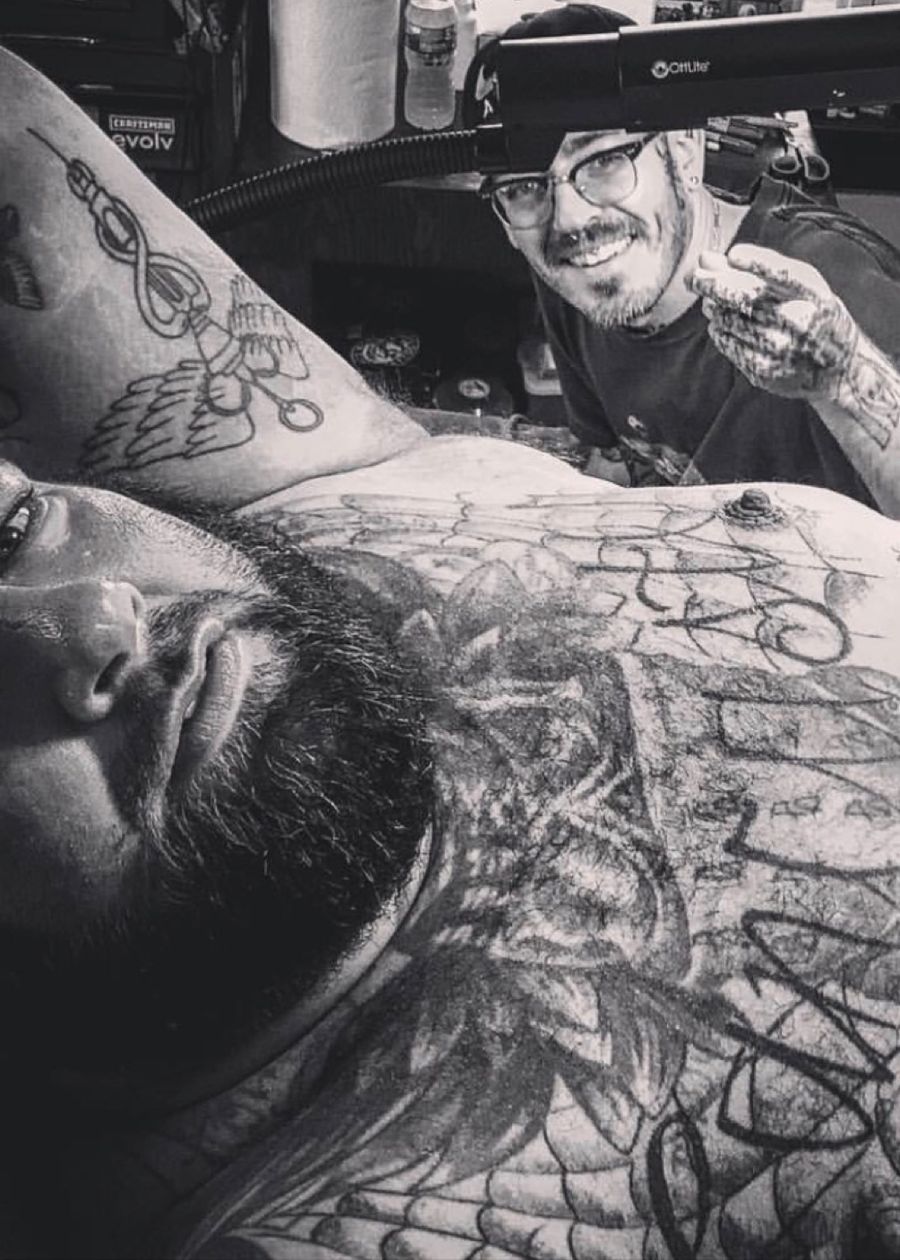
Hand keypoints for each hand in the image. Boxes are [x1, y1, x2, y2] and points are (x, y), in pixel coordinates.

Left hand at [689, 244, 859, 402]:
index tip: (733, 253)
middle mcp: (800, 322)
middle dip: (712, 283)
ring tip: (710, 302)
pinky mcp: (765, 371)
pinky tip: (721, 325)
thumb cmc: (814, 315)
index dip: (756, 261)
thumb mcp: (801, 287)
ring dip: (713, 308)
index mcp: (815, 295)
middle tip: (693, 276)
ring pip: (729, 320)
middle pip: (746, 296)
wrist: (838, 368)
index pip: (782, 273)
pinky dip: (719, 331)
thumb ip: (759, 268)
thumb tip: (707, 258)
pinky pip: (728, 344)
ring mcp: (781, 349)